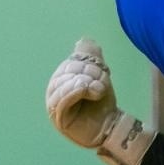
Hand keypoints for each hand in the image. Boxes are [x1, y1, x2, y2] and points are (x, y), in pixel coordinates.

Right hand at [45, 38, 154, 164]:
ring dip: (86, 84)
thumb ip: (90, 57)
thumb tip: (83, 40)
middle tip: (102, 83)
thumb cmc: (102, 102)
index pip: (69, 64)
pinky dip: (76, 92)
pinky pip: (62, 101)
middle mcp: (53, 93)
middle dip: (88, 74)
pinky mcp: (59, 120)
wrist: (110, 124)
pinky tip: (89, 91)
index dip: (87, 64)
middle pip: (66, 74)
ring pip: (65, 85)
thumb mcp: (98, 75)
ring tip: (99, 90)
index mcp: (60, 80)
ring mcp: (54, 107)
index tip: (104, 71)